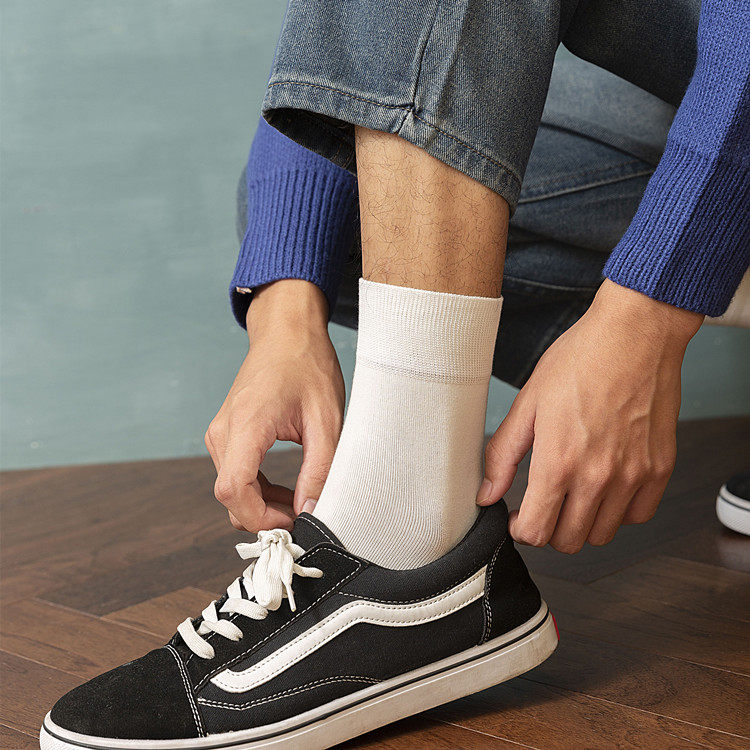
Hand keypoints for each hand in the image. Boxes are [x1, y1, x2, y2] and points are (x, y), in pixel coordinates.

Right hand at [205, 280, 344, 531]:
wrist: (287, 331)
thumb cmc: (307, 364)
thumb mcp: (326, 419)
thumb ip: (319, 468)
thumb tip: (311, 511)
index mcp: (246, 424)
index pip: (233, 490)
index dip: (261, 518)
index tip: (295, 522)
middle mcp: (224, 431)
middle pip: (230, 496)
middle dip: (265, 516)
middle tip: (305, 516)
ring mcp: (220, 432)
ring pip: (231, 489)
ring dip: (263, 504)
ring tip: (303, 501)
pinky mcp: (226, 434)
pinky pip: (235, 475)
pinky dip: (258, 490)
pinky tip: (289, 490)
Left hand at [478, 280, 702, 552]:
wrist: (635, 334)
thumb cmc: (580, 360)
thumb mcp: (527, 403)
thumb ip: (503, 454)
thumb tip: (486, 494)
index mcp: (558, 463)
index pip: (535, 533)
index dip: (520, 529)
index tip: (518, 515)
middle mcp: (597, 477)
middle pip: (568, 541)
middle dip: (548, 528)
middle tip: (543, 502)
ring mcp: (633, 476)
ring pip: (603, 534)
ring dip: (582, 522)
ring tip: (573, 491)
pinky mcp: (660, 469)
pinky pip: (638, 515)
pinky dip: (619, 511)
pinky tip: (605, 485)